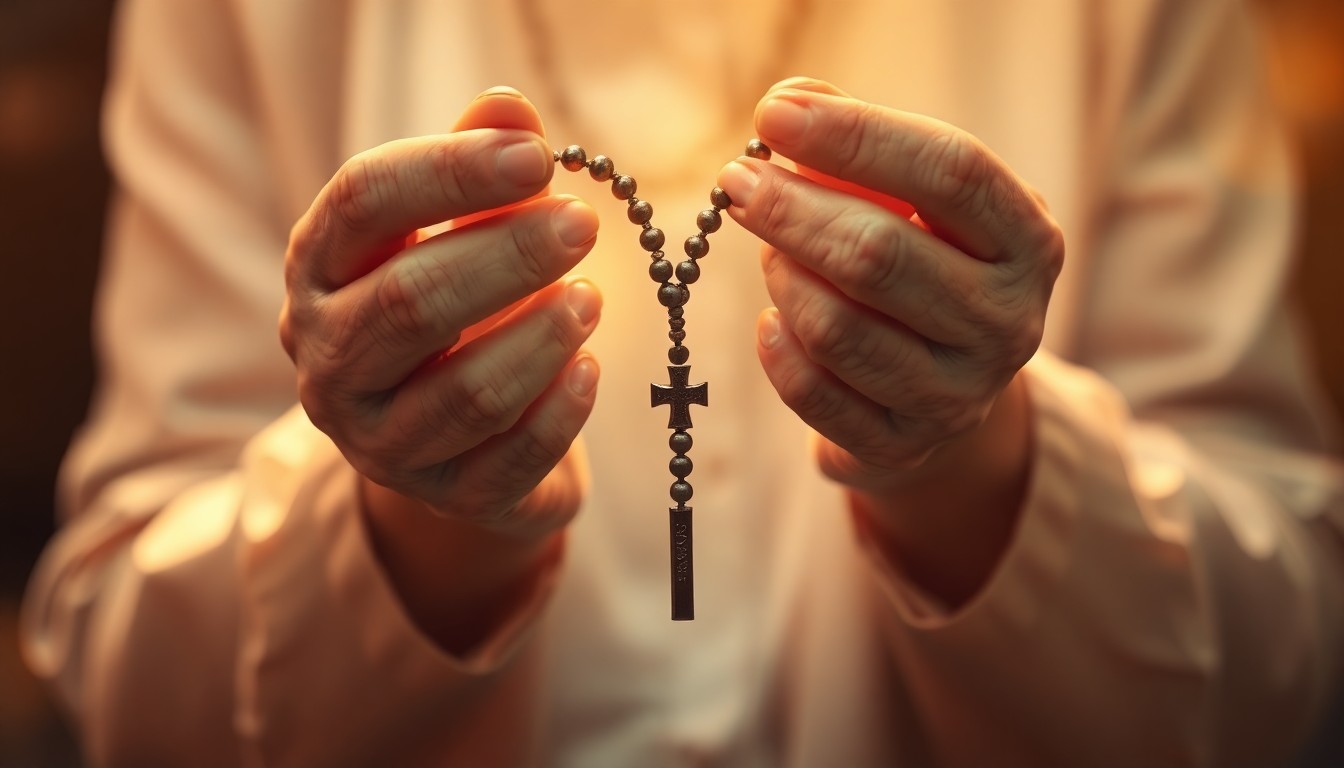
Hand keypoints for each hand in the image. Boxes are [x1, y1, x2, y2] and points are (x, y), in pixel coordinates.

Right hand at [280, 89, 601, 538]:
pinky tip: (590, 370)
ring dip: (537, 339)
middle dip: (504, 257)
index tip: (537, 156)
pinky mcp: (446, 496)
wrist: (452, 437)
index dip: (449, 172)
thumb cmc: (451, 307)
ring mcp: (381, 441)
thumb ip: (474, 168)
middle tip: (581, 223)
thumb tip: (510, 105)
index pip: (363, 204)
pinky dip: (557, 413)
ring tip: (593, 296)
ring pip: (463, 394)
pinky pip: (508, 459)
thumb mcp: (450, 231)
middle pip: (410, 303)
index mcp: (320, 272)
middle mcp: (330, 361)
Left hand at [717, 79, 1062, 604]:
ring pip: (837, 329)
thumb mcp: (923, 202)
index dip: (859, 136)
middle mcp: (1007, 323)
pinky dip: (777, 349)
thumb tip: (792, 102)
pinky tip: (772, 319)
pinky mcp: (902, 447)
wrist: (949, 392)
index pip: (953, 173)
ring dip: (784, 277)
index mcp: (1029, 242)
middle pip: (880, 255)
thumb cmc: (929, 266)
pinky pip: (813, 393)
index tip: (776, 115)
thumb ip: (864, 145)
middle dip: (792, 210)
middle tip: (737, 182)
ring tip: (771, 252)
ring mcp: (958, 395)